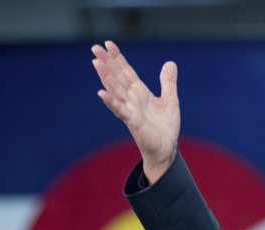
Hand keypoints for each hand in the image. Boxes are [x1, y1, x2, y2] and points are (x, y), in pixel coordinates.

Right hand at [91, 40, 179, 182]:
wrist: (166, 149)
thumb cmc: (165, 128)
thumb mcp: (170, 100)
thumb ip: (168, 83)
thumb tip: (170, 63)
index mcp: (140, 93)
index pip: (126, 72)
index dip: (118, 58)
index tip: (108, 44)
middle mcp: (132, 99)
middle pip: (117, 77)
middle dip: (107, 63)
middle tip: (95, 47)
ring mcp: (130, 110)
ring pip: (115, 90)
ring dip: (106, 77)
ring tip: (96, 62)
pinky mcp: (133, 122)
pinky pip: (120, 110)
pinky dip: (111, 102)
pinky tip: (102, 93)